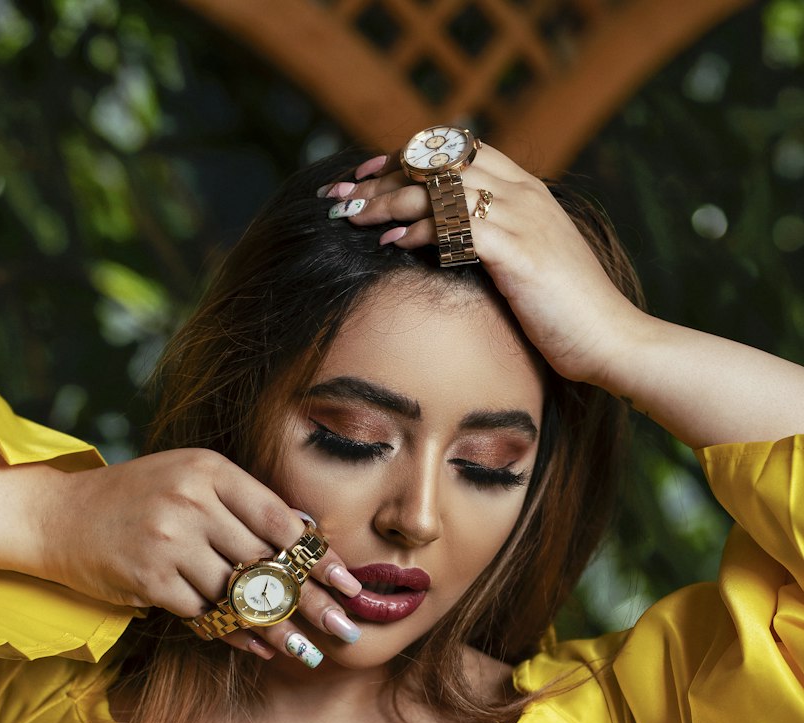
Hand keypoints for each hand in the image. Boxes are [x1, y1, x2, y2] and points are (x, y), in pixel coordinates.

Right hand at [32, 447, 362, 661]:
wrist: (59, 516)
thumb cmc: (135, 500)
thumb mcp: (190, 481)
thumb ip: (241, 504)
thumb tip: (306, 536)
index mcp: (210, 471)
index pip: (280, 520)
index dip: (319, 558)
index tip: (351, 585)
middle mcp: (192, 501)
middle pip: (267, 563)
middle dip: (312, 603)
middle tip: (346, 629)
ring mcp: (169, 540)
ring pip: (238, 596)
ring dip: (276, 630)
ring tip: (308, 651)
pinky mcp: (150, 579)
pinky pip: (205, 615)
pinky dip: (233, 635)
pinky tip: (259, 649)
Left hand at [325, 145, 647, 389]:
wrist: (612, 341)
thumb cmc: (565, 317)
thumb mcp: (525, 268)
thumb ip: (491, 245)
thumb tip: (444, 248)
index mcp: (527, 190)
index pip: (456, 150)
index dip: (406, 157)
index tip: (366, 175)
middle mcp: (525, 193)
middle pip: (441, 162)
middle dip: (383, 176)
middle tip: (341, 195)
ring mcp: (524, 218)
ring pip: (444, 187)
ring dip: (391, 200)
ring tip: (354, 219)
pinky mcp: (520, 251)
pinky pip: (458, 225)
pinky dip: (421, 231)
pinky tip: (394, 245)